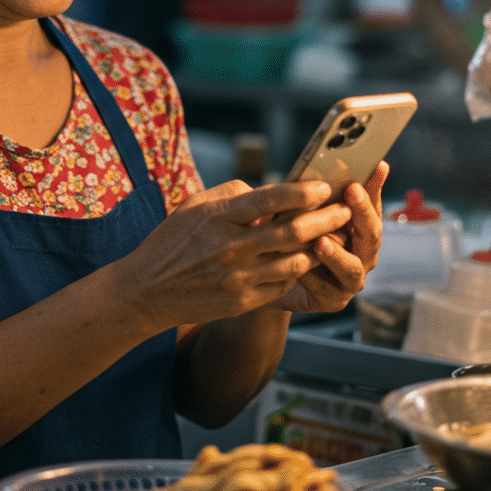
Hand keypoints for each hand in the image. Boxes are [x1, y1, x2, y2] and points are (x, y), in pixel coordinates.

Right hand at [116, 178, 351, 331]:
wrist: (146, 290)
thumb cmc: (172, 241)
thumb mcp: (196, 206)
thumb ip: (233, 194)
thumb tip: (270, 192)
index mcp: (219, 217)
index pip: (270, 199)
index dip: (303, 193)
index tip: (324, 188)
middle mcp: (230, 247)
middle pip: (292, 232)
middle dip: (327, 220)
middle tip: (345, 211)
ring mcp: (238, 278)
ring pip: (295, 262)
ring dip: (320, 248)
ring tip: (334, 236)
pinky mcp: (242, 301)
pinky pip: (282, 285)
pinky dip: (297, 272)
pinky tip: (304, 261)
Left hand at [273, 161, 387, 313]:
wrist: (272, 276)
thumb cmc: (295, 236)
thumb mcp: (304, 210)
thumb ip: (319, 192)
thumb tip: (329, 157)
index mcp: (361, 229)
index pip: (373, 204)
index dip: (375, 186)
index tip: (376, 164)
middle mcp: (362, 254)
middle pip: (371, 234)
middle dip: (362, 212)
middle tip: (351, 191)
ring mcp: (351, 279)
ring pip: (352, 267)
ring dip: (337, 254)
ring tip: (321, 241)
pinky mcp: (333, 300)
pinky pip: (325, 289)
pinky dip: (312, 277)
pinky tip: (299, 267)